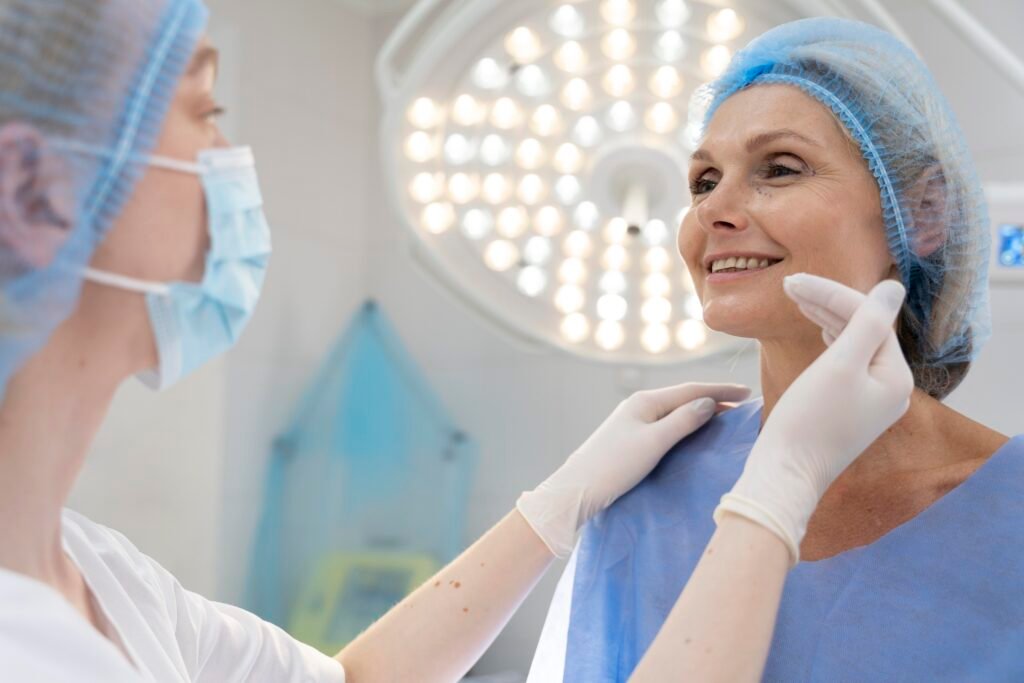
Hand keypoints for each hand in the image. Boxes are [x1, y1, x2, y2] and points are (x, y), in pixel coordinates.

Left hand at [518, 382, 751, 557]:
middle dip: (713, 398)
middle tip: (742, 404)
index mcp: (645, 401)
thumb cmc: (614, 466)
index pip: (691, 390)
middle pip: (683, 398)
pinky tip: (694, 433)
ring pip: (675, 412)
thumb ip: (682, 421)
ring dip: (700, 412)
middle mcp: (639, 406)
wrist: (576, 489)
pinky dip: (686, 425)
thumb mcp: (653, 443)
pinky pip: (666, 425)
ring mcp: (633, 422)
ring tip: (725, 416)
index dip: (721, 389)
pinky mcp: (629, 439)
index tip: (748, 391)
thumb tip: (708, 402)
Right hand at [715, 274, 913, 563]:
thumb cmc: (809, 422)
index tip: (793, 283)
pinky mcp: (849, 409)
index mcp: (895, 378)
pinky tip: (821, 330)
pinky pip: (846, 364)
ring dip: (827, 319)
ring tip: (798, 297)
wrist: (784, 474)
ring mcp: (870, 401)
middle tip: (790, 285)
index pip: (870, 320)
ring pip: (854, 345)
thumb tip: (893, 286)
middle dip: (828, 304)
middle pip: (864, 330)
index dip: (833, 296)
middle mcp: (890, 389)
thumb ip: (866, 323)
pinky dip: (830, 342)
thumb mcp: (839, 366)